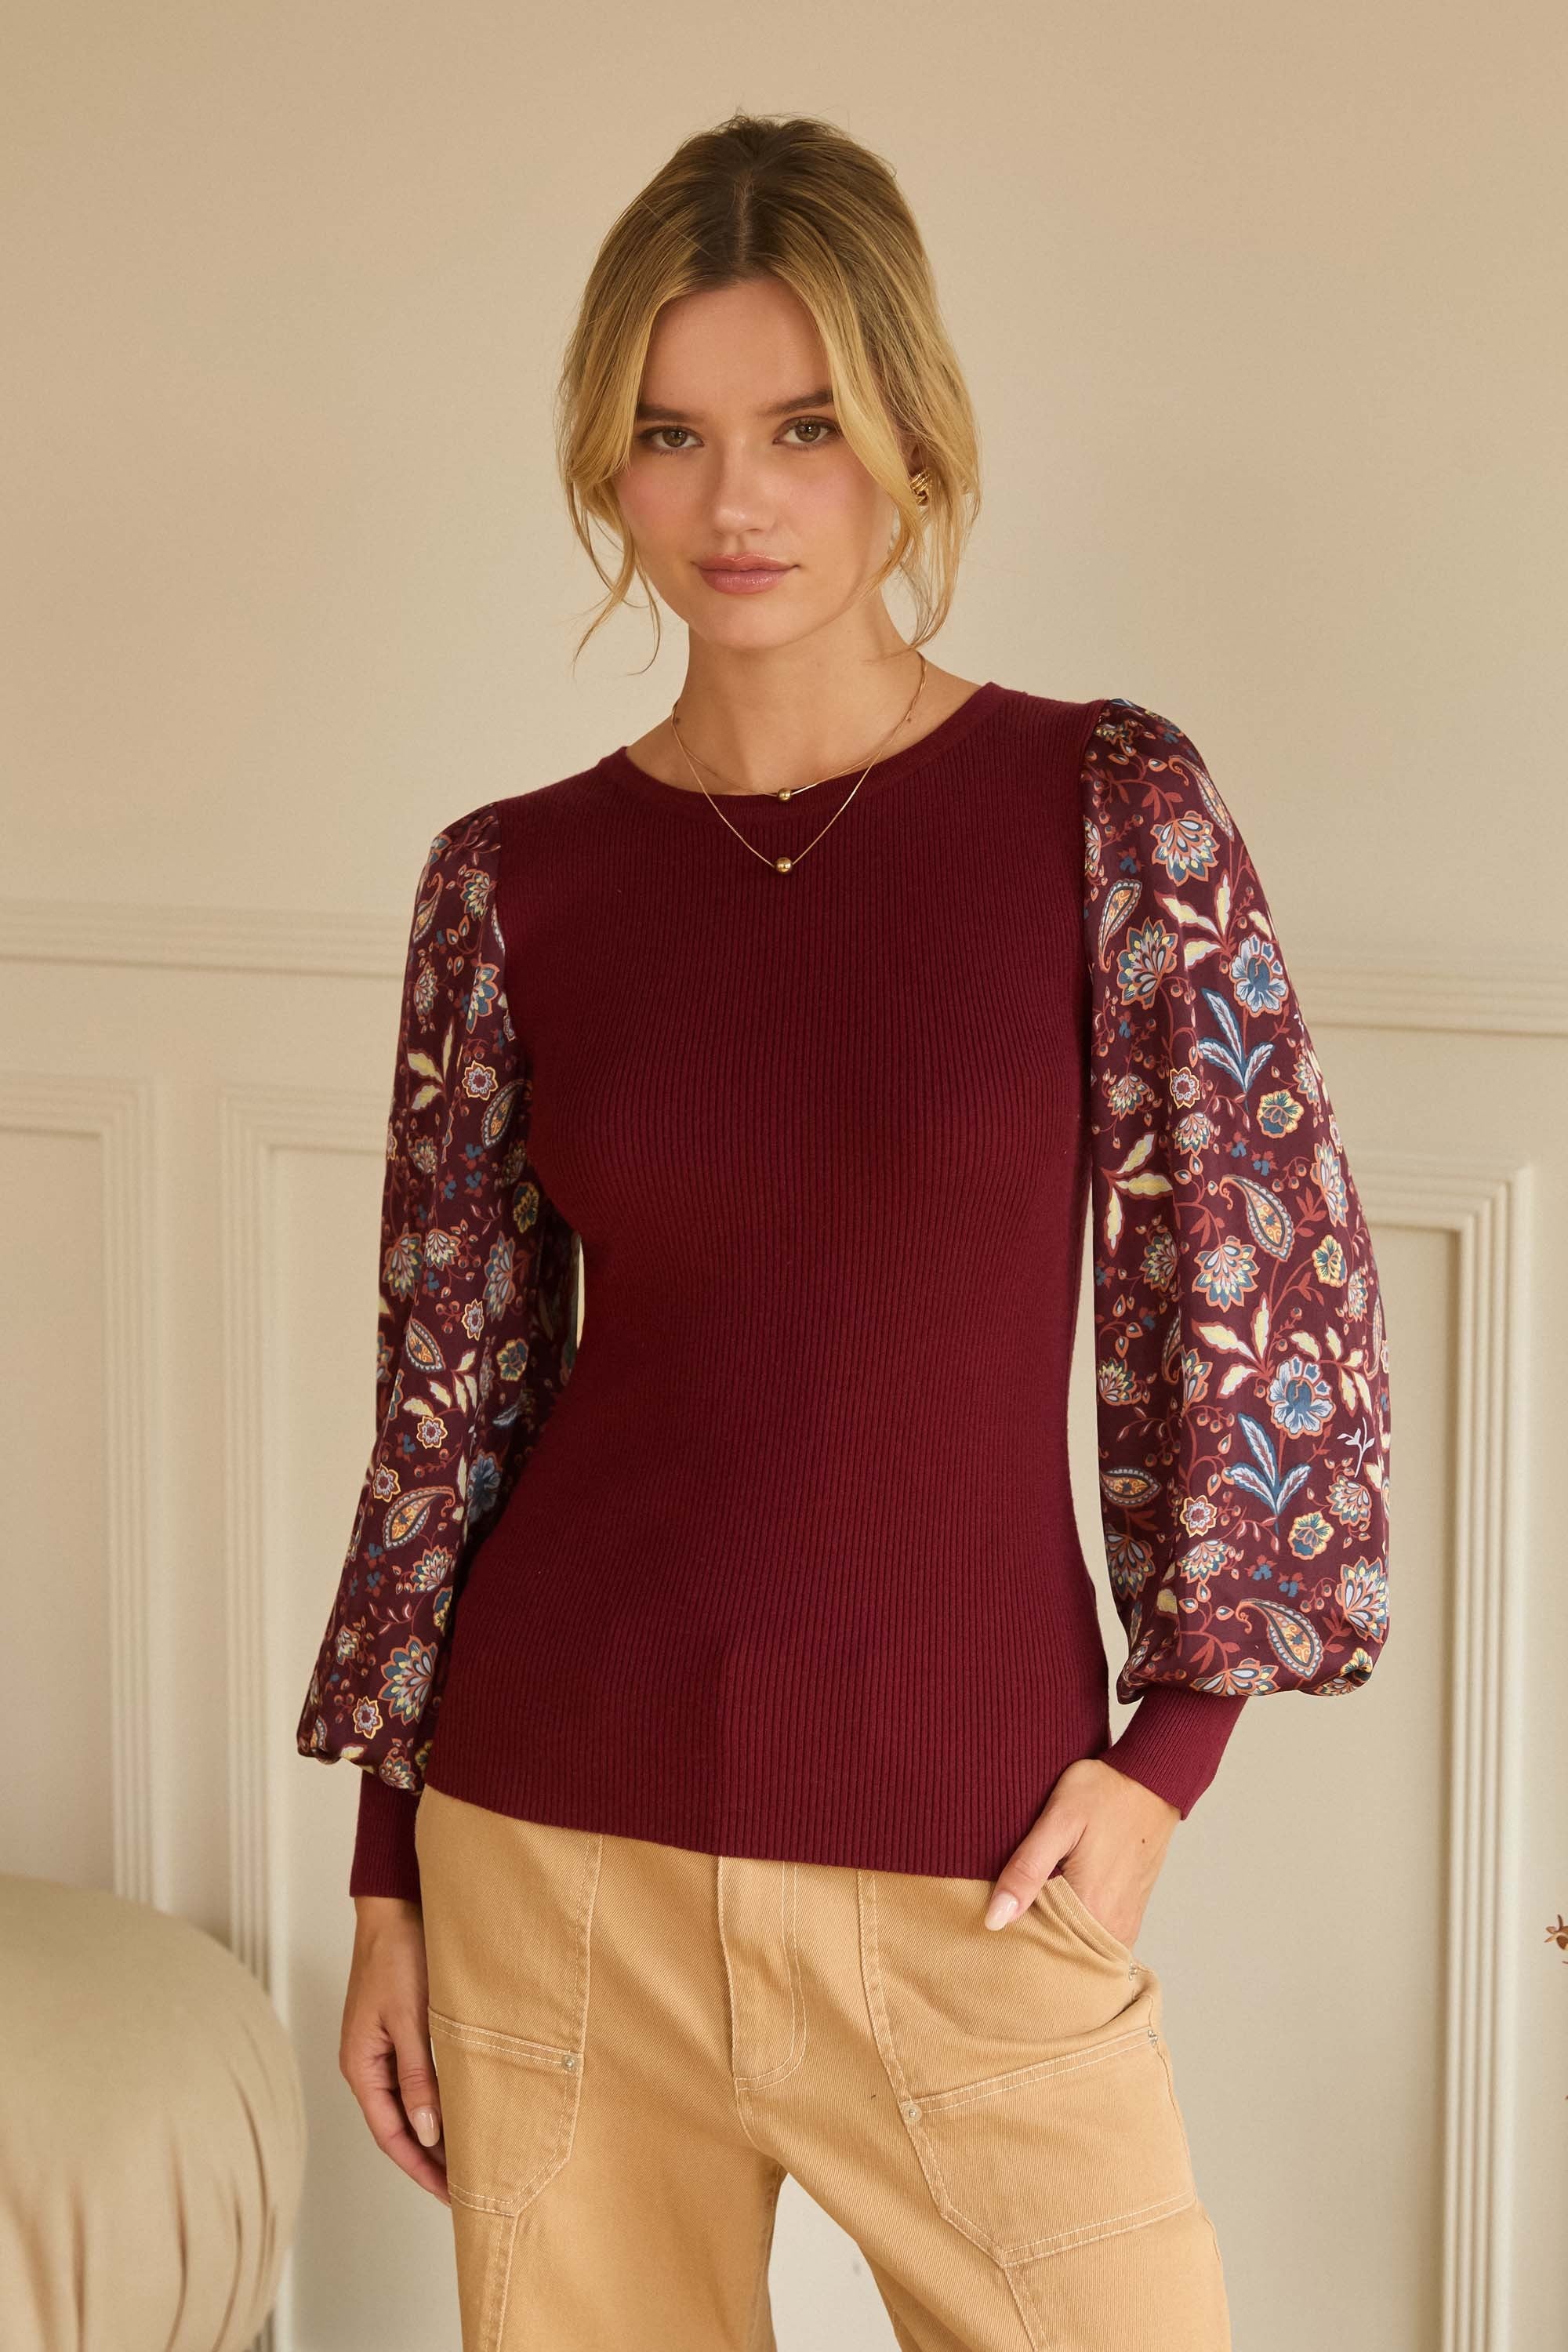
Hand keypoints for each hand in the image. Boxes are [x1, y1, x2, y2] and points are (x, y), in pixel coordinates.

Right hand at [341, 1894, 449, 2203]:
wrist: (395, 1906)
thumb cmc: (398, 1955)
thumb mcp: (411, 2019)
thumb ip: (419, 2076)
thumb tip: (427, 2133)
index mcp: (361, 2065)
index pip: (391, 2134)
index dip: (420, 2167)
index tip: (451, 2194)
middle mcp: (367, 2063)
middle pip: (398, 2125)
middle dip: (429, 2158)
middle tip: (467, 2186)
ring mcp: (382, 2047)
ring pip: (409, 2103)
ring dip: (435, 2131)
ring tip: (469, 2157)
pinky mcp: (399, 2030)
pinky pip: (417, 2078)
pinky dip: (437, 2099)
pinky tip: (460, 2109)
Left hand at [983, 1759, 1180, 1949]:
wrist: (1152, 1780)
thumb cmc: (1103, 1793)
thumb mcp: (1058, 1821)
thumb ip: (1027, 1870)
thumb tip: (995, 1919)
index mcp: (1092, 1910)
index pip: (1040, 1950)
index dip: (1012, 1939)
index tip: (993, 1924)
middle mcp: (1113, 1927)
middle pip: (1060, 1953)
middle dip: (1031, 1942)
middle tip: (1005, 1916)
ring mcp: (1126, 1924)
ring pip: (1078, 1947)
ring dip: (1053, 1935)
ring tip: (1028, 1909)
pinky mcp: (1131, 1914)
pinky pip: (1095, 1937)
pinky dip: (1073, 1928)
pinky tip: (1054, 1904)